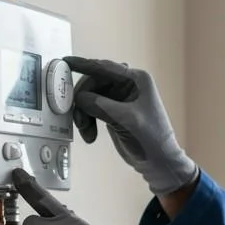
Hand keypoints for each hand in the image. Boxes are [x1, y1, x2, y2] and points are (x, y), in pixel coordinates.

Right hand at [65, 56, 198, 195]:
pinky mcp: (113, 112)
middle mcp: (128, 85)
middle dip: (83, 100)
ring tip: (86, 132)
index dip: (84, 65)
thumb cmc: (151, 138)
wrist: (158, 162)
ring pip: (91, 97)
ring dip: (84, 113)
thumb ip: (101, 105)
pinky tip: (90, 134)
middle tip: (78, 119)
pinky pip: (92, 108)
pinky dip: (87, 120)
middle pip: (94, 83)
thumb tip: (79, 97)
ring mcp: (120, 98)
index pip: (105, 67)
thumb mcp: (126, 119)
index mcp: (136, 79)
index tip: (65, 62)